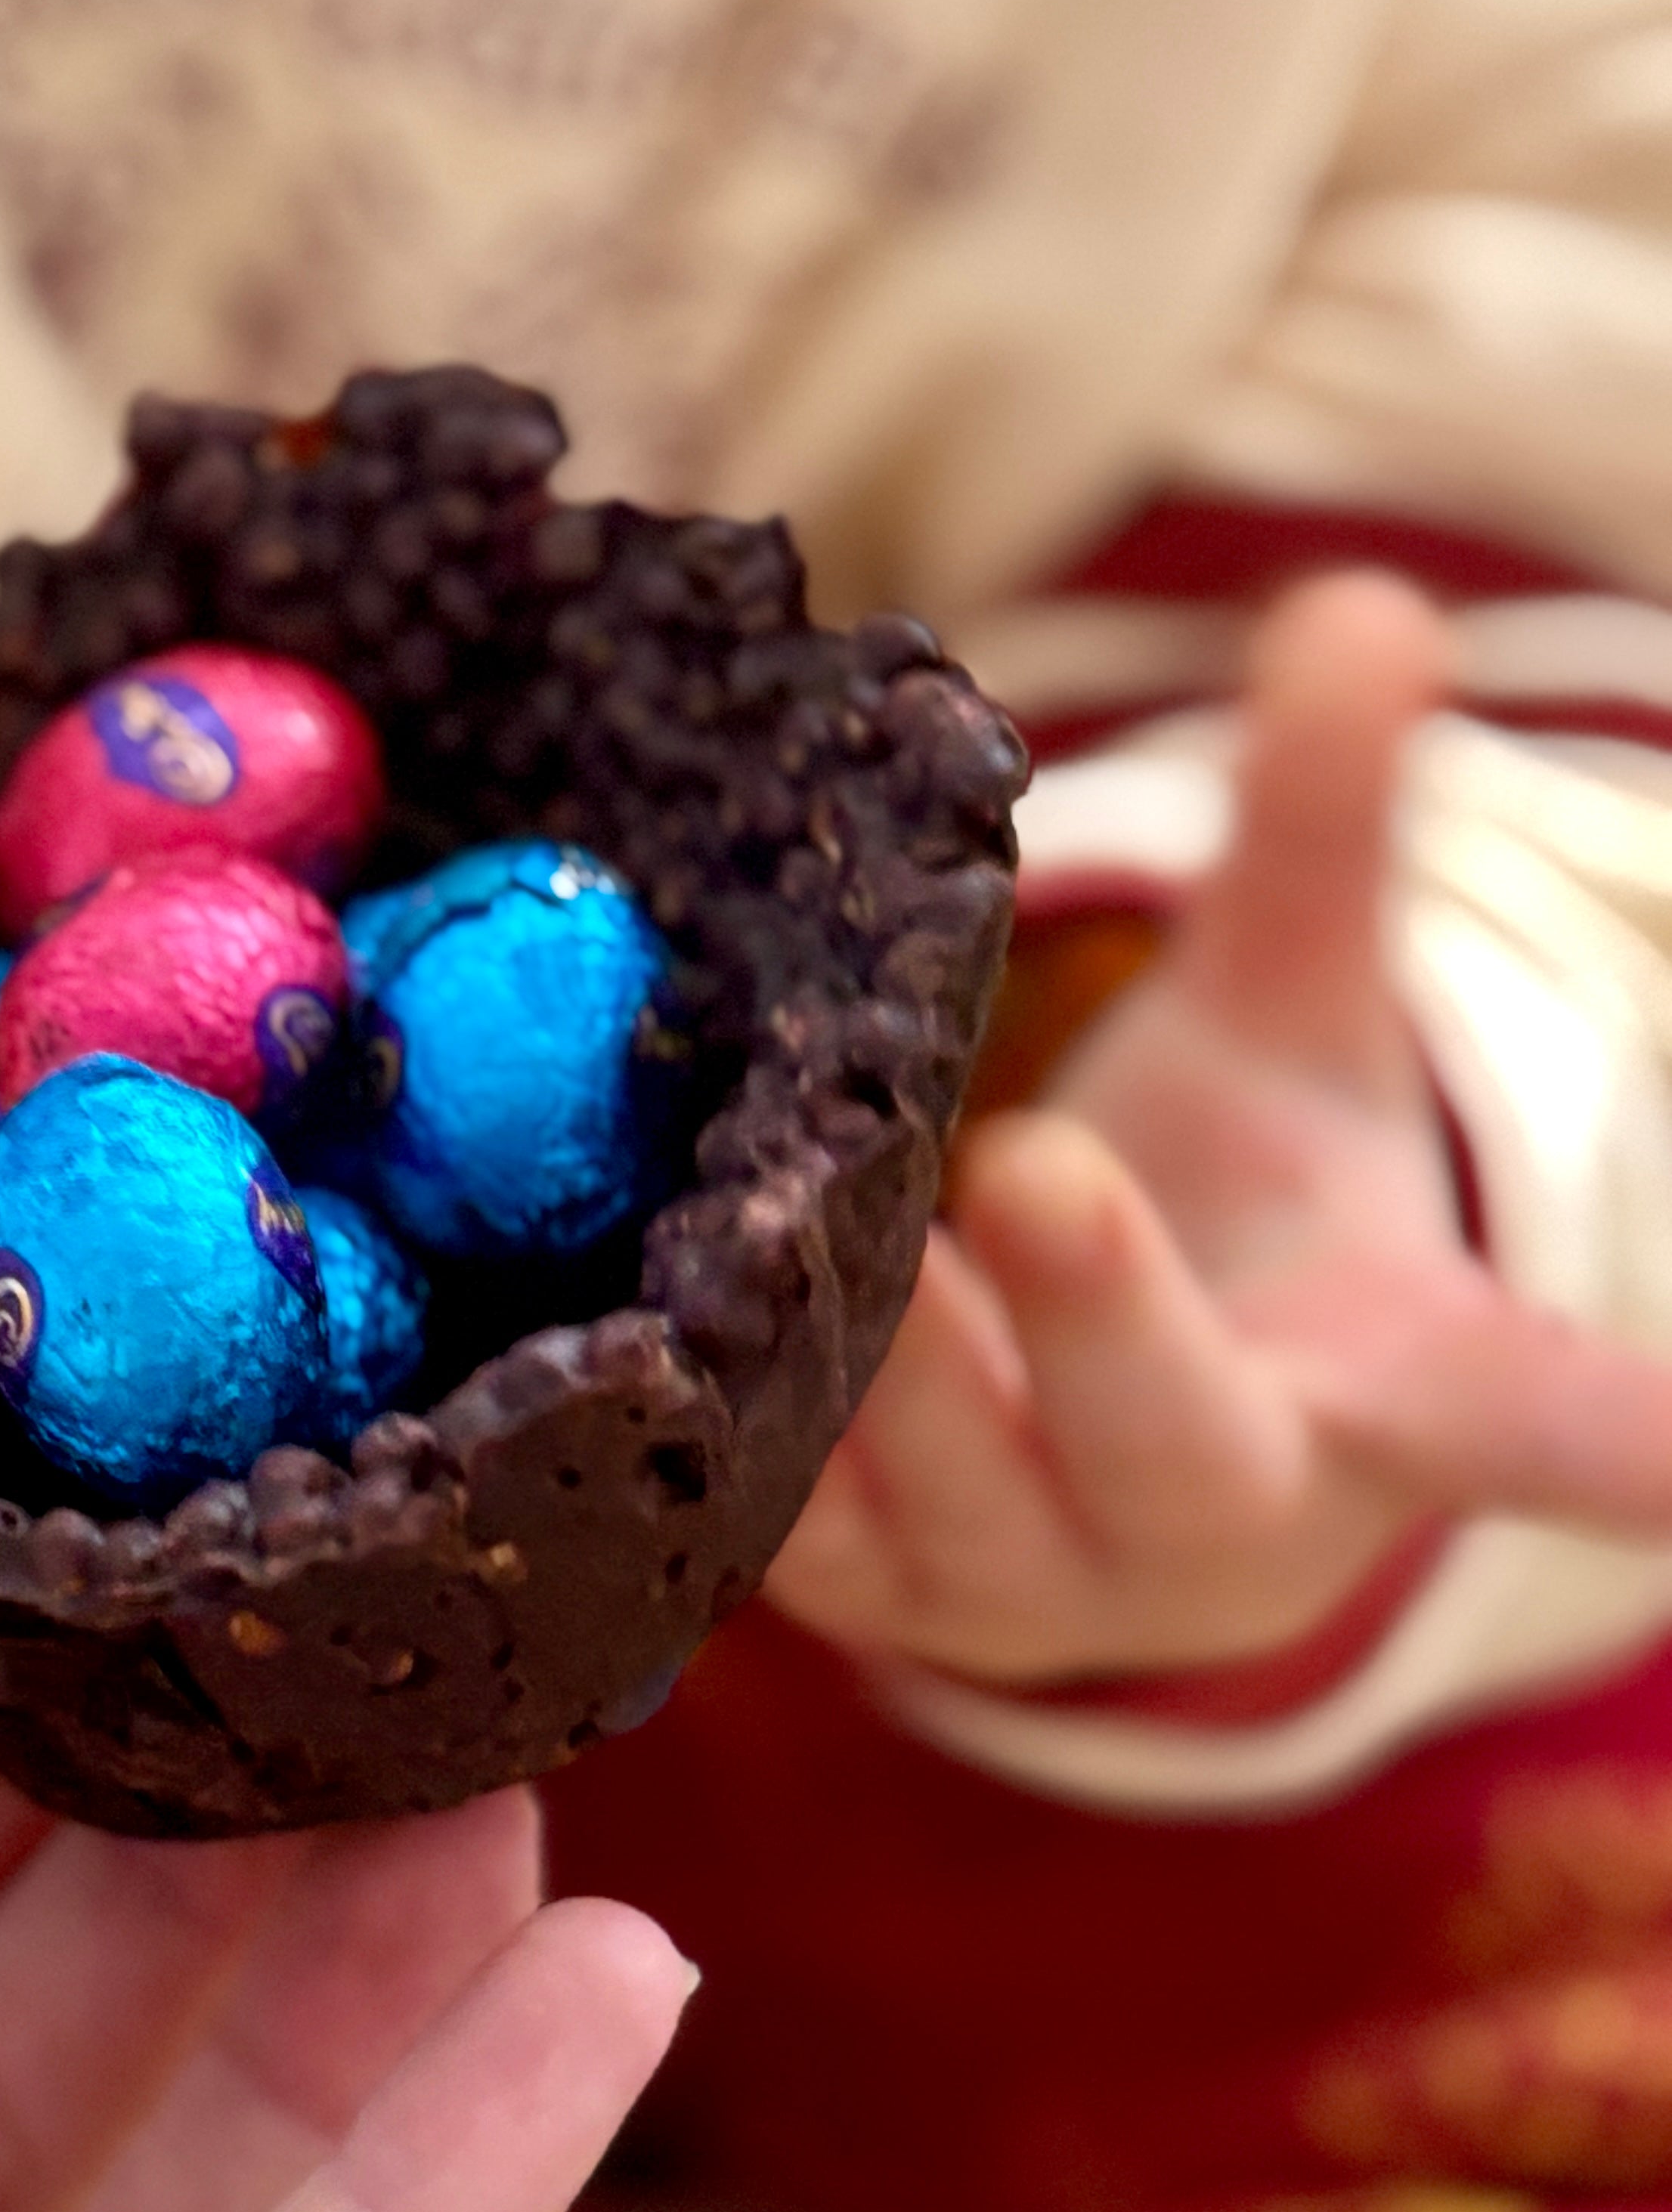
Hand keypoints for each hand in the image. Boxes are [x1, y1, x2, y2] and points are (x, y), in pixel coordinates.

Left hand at [770, 573, 1671, 1686]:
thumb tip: (1364, 607)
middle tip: (1029, 1168)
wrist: (1100, 1455)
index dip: (1628, 1447)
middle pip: (1176, 1433)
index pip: (1541, 1430)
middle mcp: (1214, 1521)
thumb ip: (1324, 839)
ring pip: (938, 1503)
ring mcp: (1023, 1589)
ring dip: (864, 1375)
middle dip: (1102, 1316)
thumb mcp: (1290, 1029)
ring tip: (771, 1214)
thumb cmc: (1243, 1215)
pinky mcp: (857, 1604)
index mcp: (1383, 1397)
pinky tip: (639, 1298)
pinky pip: (777, 1535)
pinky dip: (710, 1421)